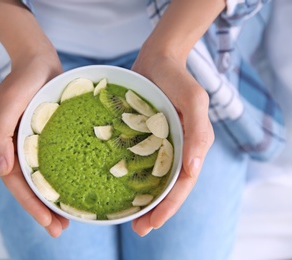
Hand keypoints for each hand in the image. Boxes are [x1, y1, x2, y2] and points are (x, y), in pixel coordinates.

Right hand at [0, 52, 69, 236]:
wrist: (39, 60)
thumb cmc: (23, 79)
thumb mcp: (9, 102)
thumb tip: (1, 167)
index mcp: (2, 144)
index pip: (15, 182)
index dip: (30, 204)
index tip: (49, 222)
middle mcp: (15, 148)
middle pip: (28, 185)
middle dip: (42, 210)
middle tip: (60, 229)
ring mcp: (31, 144)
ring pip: (40, 178)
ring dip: (51, 199)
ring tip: (67, 219)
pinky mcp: (45, 138)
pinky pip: (51, 163)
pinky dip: (59, 179)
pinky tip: (73, 188)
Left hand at [130, 52, 213, 235]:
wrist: (157, 59)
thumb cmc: (177, 78)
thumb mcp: (193, 100)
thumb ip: (198, 132)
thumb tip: (193, 170)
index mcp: (190, 147)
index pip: (181, 184)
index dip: (169, 206)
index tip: (152, 224)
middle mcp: (174, 150)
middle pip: (165, 187)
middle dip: (153, 211)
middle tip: (136, 229)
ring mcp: (156, 145)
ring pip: (149, 178)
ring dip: (139, 199)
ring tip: (123, 217)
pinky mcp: (139, 137)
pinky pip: (133, 160)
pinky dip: (127, 176)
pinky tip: (112, 185)